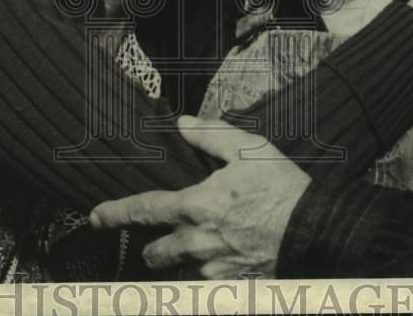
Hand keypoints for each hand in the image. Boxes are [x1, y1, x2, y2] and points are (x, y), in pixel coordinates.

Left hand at [89, 115, 309, 278]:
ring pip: (180, 269)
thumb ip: (210, 134)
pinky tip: (226, 259)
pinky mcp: (231, 287)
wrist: (317, 230)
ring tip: (201, 246)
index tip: (95, 218)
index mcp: (196, 207)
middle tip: (157, 238)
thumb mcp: (248, 148)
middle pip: (154, 253)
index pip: (143, 211)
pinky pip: (206, 284)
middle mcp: (197, 242)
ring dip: (182, 260)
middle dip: (151, 247)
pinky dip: (208, 273)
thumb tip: (181, 123)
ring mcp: (213, 269)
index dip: (114, 215)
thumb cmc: (282, 187)